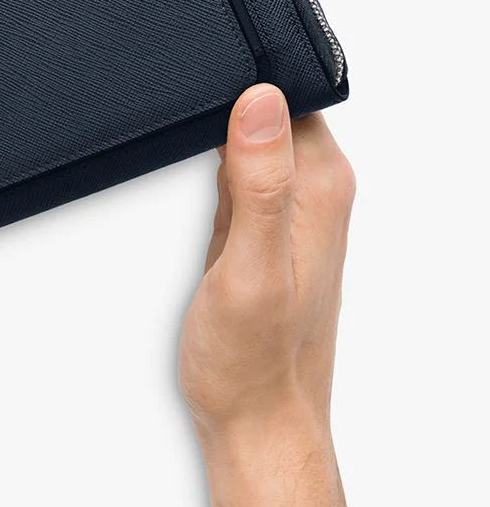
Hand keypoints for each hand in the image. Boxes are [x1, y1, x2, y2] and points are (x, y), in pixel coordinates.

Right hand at [179, 84, 363, 506]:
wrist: (256, 421)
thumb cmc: (254, 363)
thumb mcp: (251, 270)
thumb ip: (260, 184)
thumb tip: (261, 100)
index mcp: (321, 188)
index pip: (287, 94)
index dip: (240, 85)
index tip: (201, 107)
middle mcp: (313, 192)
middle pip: (266, 108)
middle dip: (218, 112)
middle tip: (185, 155)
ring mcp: (287, 210)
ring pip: (247, 138)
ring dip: (211, 145)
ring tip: (191, 184)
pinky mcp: (259, 229)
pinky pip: (236, 174)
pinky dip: (208, 175)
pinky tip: (193, 201)